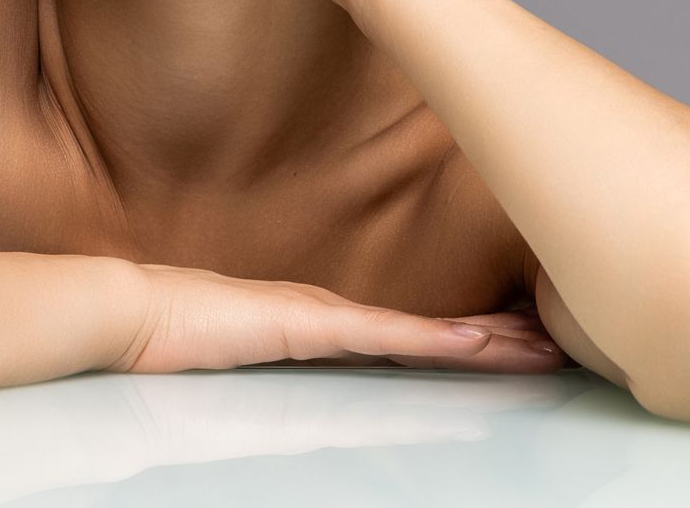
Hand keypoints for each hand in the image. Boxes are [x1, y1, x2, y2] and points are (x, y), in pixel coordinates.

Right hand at [108, 262, 565, 374]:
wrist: (133, 310)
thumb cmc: (172, 333)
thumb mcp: (241, 352)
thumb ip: (277, 358)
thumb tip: (298, 379)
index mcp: (324, 322)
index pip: (411, 334)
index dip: (467, 335)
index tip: (516, 337)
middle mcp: (337, 314)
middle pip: (433, 329)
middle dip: (497, 335)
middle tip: (556, 339)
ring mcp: (328, 317)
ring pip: (427, 331)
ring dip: (487, 340)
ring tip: (541, 345)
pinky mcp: (313, 324)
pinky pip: (389, 337)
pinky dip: (438, 340)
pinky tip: (479, 342)